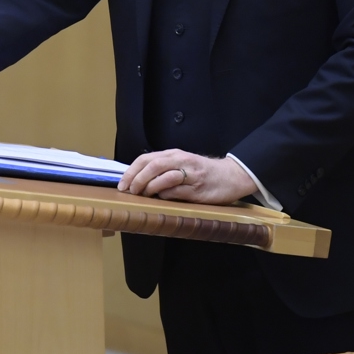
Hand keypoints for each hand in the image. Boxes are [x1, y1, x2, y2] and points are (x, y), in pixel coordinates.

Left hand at [117, 150, 257, 204]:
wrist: (230, 176)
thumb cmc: (201, 172)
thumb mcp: (180, 164)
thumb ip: (162, 169)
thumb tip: (136, 180)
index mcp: (174, 154)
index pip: (146, 159)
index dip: (131, 171)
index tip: (122, 184)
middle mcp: (181, 161)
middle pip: (153, 165)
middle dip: (137, 179)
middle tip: (129, 191)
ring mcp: (190, 175)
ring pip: (164, 177)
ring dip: (150, 187)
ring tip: (143, 195)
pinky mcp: (198, 190)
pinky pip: (177, 192)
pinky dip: (165, 195)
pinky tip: (161, 198)